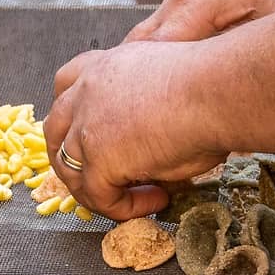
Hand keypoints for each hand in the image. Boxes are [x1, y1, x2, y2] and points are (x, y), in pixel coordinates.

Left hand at [42, 40, 226, 220]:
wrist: (219, 90)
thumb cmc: (212, 83)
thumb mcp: (167, 86)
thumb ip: (143, 111)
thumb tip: (152, 146)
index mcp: (105, 67)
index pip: (66, 83)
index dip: (71, 111)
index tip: (86, 131)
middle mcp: (88, 91)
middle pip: (55, 128)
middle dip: (71, 156)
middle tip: (102, 178)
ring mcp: (87, 125)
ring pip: (70, 168)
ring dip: (100, 189)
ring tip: (138, 197)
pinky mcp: (100, 158)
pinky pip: (99, 196)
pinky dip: (123, 207)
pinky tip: (157, 200)